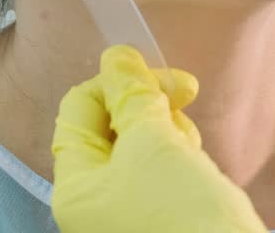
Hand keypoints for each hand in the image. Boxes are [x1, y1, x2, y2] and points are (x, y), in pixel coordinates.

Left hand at [51, 45, 266, 232]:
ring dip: (168, 129)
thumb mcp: (153, 144)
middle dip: (148, 104)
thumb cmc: (181, 211)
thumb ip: (131, 95)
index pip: (79, 110)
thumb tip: (116, 56)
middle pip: (110, 126)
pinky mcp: (160, 217)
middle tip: (187, 91)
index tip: (160, 74)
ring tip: (191, 145)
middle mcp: (93, 202)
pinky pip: (161, 170)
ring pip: (140, 145)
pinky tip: (199, 165)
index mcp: (75, 187)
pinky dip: (180, 155)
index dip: (115, 82)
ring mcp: (126, 212)